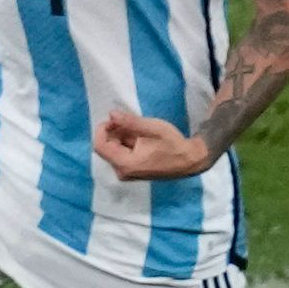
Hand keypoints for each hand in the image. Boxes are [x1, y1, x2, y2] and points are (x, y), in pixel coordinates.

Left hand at [94, 109, 225, 181]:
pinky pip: (121, 154)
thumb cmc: (172, 144)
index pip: (100, 146)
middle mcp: (122, 172)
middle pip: (106, 147)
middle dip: (115, 131)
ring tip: (140, 131)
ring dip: (122, 136)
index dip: (103, 129)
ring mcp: (126, 173)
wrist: (188, 161)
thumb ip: (130, 122)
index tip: (115, 119)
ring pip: (114, 150)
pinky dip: (127, 143)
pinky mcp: (131, 172)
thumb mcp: (152, 128)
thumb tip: (111, 114)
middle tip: (132, 123)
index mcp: (125, 164)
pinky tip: (141, 138)